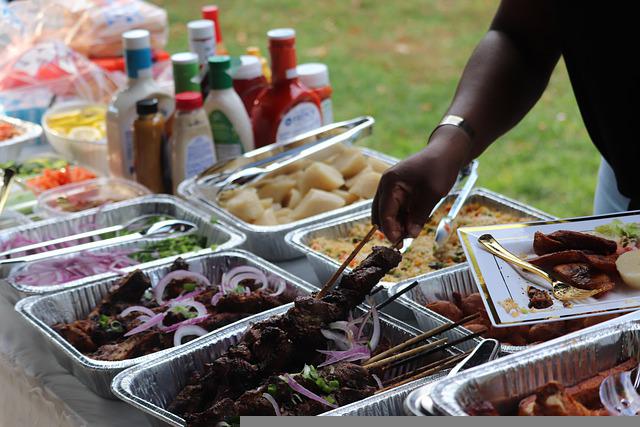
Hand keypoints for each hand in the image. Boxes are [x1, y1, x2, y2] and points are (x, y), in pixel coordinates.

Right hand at [371, 126, 471, 243]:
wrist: (447, 152)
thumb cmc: (439, 168)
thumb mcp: (432, 194)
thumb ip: (420, 215)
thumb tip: (410, 235)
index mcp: (390, 183)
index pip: (384, 212)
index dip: (390, 230)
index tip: (398, 244)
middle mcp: (386, 185)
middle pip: (380, 214)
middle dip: (390, 229)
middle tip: (404, 243)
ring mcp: (391, 187)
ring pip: (386, 213)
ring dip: (395, 225)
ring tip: (410, 234)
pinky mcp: (398, 191)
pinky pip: (394, 209)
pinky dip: (400, 218)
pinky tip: (411, 226)